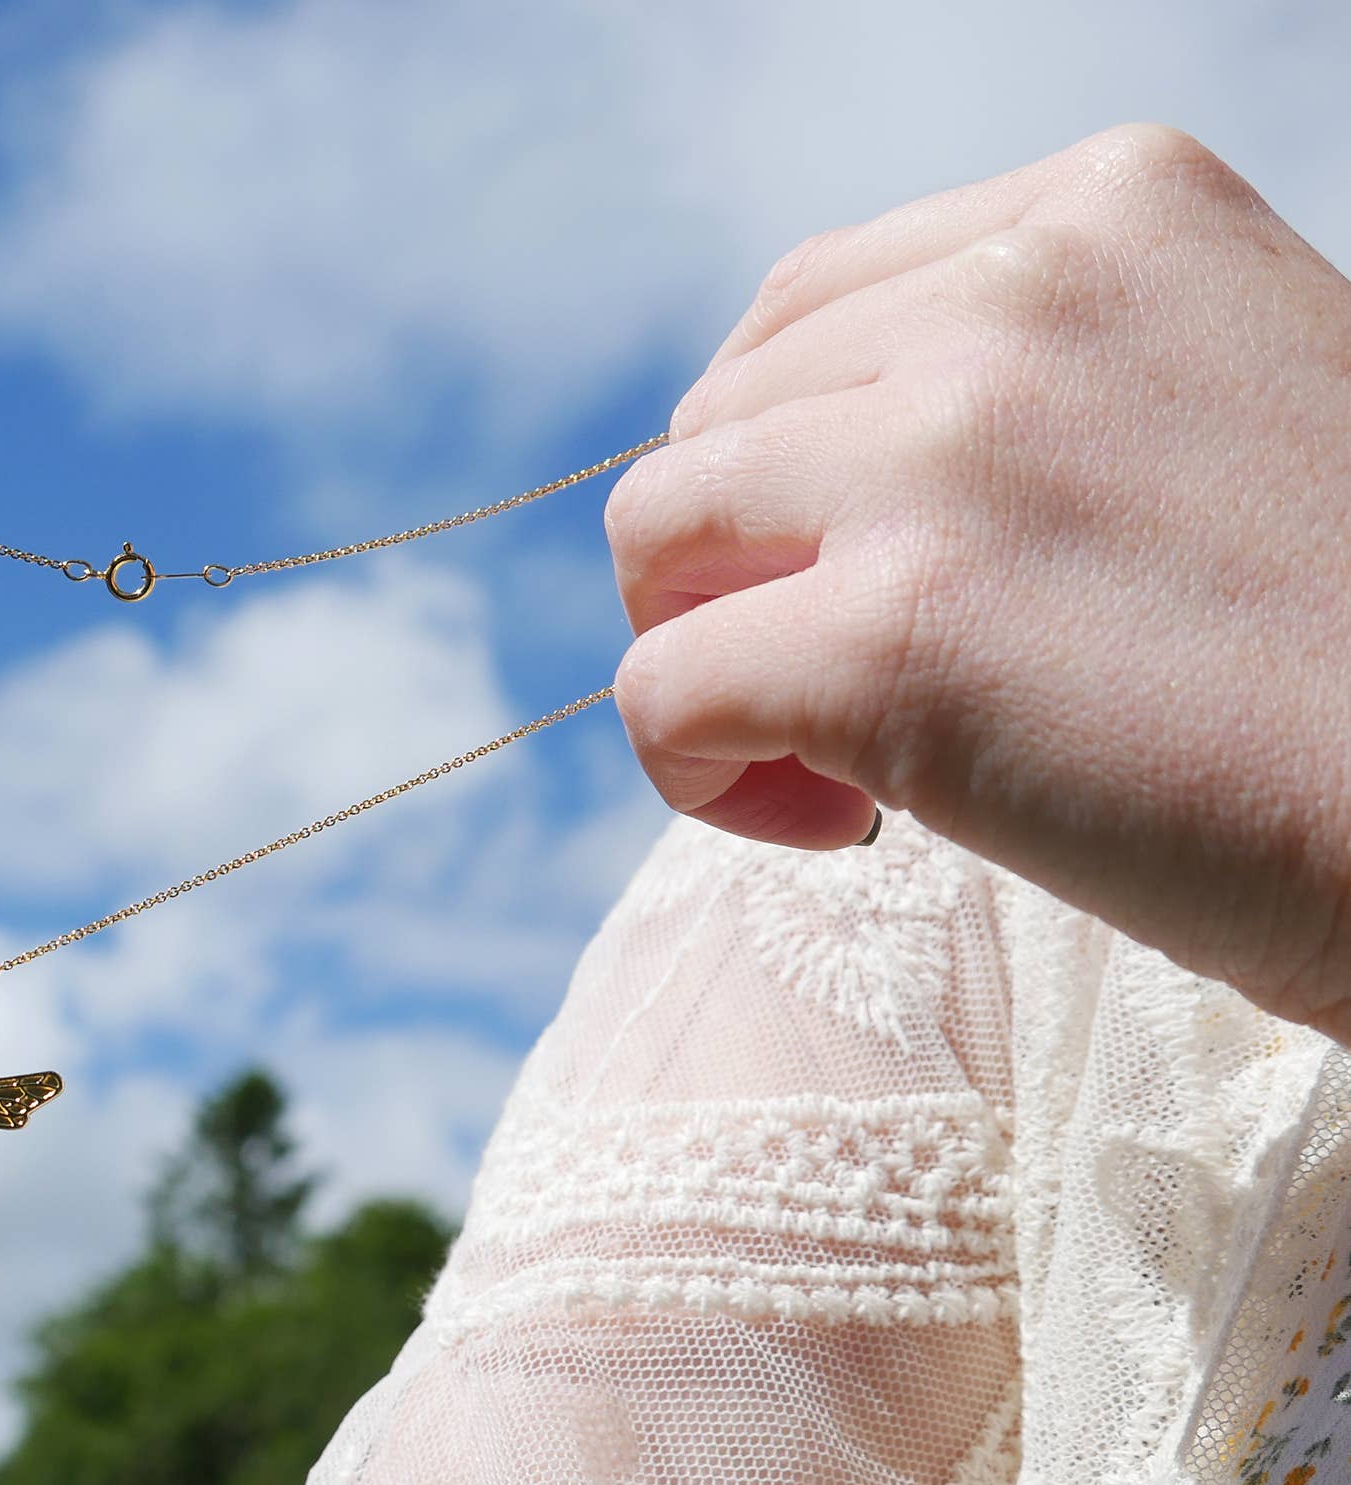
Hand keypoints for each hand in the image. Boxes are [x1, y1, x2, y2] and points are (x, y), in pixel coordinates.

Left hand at [604, 124, 1350, 1038]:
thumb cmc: (1341, 647)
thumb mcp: (1212, 400)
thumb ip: (1032, 380)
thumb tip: (797, 463)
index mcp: (1109, 208)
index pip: (807, 305)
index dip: (787, 461)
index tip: (870, 567)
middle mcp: (1019, 297)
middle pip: (714, 422)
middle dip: (742, 565)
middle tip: (853, 684)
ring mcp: (944, 457)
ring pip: (656, 538)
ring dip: (705, 654)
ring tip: (831, 755)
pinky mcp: (888, 638)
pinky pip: (659, 690)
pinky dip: (698, 773)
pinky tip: (825, 821)